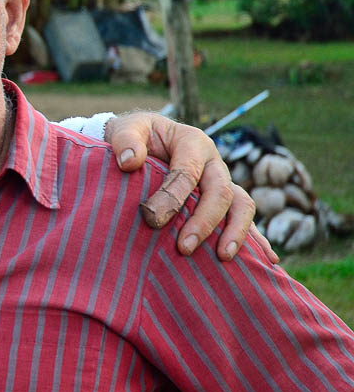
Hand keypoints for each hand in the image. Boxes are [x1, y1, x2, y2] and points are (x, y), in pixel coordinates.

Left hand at [104, 112, 277, 262]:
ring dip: (235, 232)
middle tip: (183, 248)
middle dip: (204, 222)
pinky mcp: (223, 202)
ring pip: (241, 205)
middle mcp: (213, 163)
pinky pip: (243, 220)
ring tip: (223, 258)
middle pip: (220, 192)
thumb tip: (130, 162)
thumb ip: (124, 140)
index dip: (172, 197)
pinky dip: (256, 240)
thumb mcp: (124, 129)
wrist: (142, 140)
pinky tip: (266, 261)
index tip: (151, 219)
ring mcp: (221, 183)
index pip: (187, 172)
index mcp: (192, 143)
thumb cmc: (133, 136)